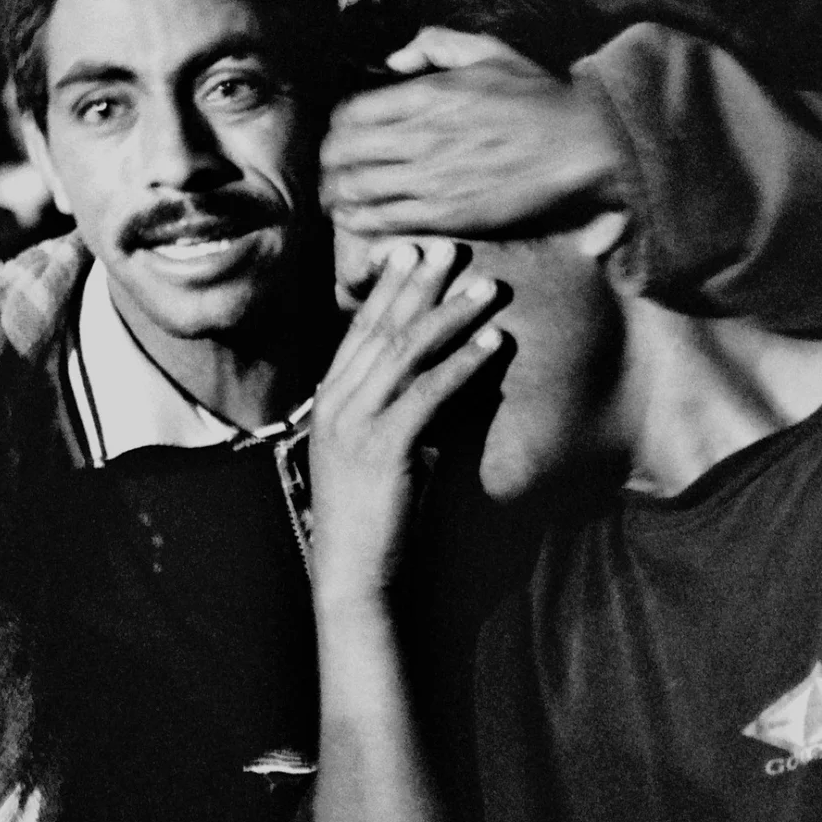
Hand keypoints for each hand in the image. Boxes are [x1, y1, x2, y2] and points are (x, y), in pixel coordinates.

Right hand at [309, 240, 501, 602]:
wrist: (354, 572)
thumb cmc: (371, 517)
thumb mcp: (372, 453)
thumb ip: (393, 413)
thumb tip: (435, 380)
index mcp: (329, 401)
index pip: (360, 331)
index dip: (389, 289)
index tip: (413, 253)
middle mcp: (337, 404)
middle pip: (383, 329)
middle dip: (419, 286)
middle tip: (450, 249)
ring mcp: (356, 424)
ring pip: (406, 352)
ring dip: (451, 315)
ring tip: (486, 288)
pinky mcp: (385, 447)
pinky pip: (429, 393)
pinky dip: (463, 363)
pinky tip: (492, 343)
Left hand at [324, 32, 624, 288]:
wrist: (581, 148)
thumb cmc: (538, 97)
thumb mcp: (490, 51)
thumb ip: (434, 44)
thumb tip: (391, 61)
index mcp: (427, 95)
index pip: (350, 111)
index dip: (335, 125)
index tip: (339, 132)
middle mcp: (420, 137)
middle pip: (342, 152)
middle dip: (328, 160)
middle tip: (329, 167)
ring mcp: (430, 178)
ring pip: (355, 188)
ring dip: (335, 193)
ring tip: (333, 196)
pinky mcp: (445, 214)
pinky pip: (383, 220)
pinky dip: (358, 221)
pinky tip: (354, 219)